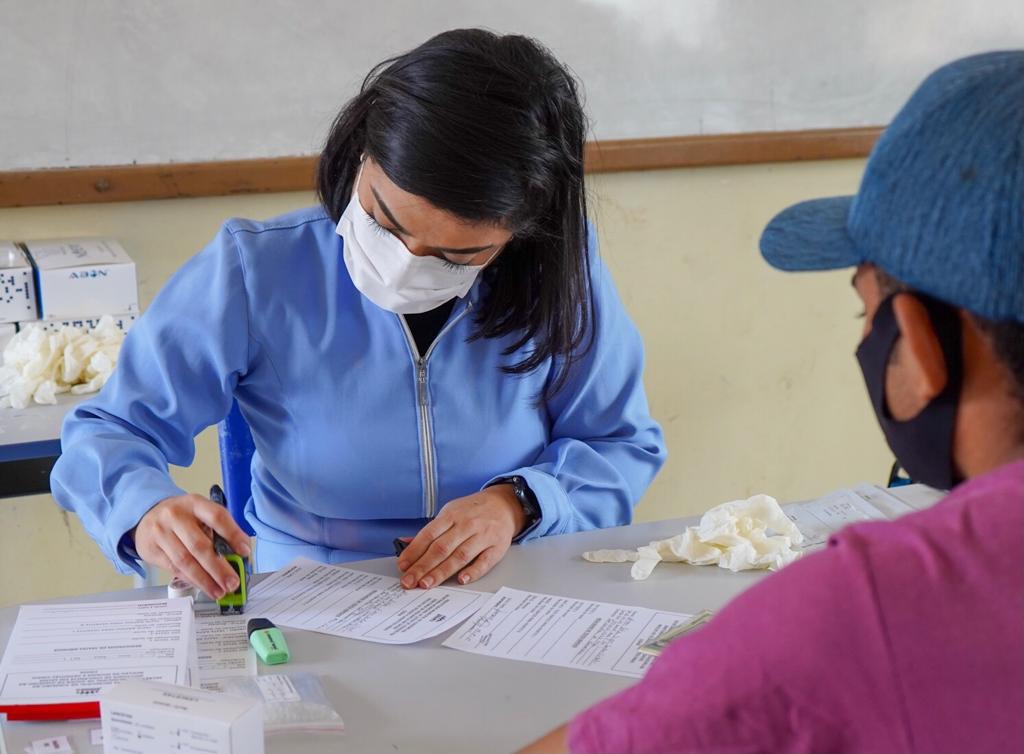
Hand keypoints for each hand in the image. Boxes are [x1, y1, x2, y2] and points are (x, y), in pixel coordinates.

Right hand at [134, 493, 251, 598]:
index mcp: (194, 503)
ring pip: (185, 560)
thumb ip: (219, 531)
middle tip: (232, 582)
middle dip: (219, 568)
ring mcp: (161, 532)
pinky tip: (202, 585)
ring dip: (205, 579)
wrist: (147, 515)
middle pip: (200, 545)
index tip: (245, 552)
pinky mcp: (151, 550)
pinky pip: (173, 568)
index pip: (217, 516)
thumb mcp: (200, 514)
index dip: (233, 534)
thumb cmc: (182, 516)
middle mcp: (176, 516)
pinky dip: (191, 579)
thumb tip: (240, 555)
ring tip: (219, 590)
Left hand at [397, 485, 525, 588]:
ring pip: (460, 556)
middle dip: (423, 566)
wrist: (504, 504)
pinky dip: (473, 571)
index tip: (403, 566)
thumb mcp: (450, 513)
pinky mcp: (497, 547)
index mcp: (451, 515)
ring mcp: (483, 536)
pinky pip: (485, 561)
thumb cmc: (473, 511)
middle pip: (441, 548)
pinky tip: (461, 580)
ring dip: (442, 571)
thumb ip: (429, 531)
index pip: (429, 534)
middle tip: (410, 581)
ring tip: (427, 584)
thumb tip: (404, 543)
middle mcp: (466, 525)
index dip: (414, 551)